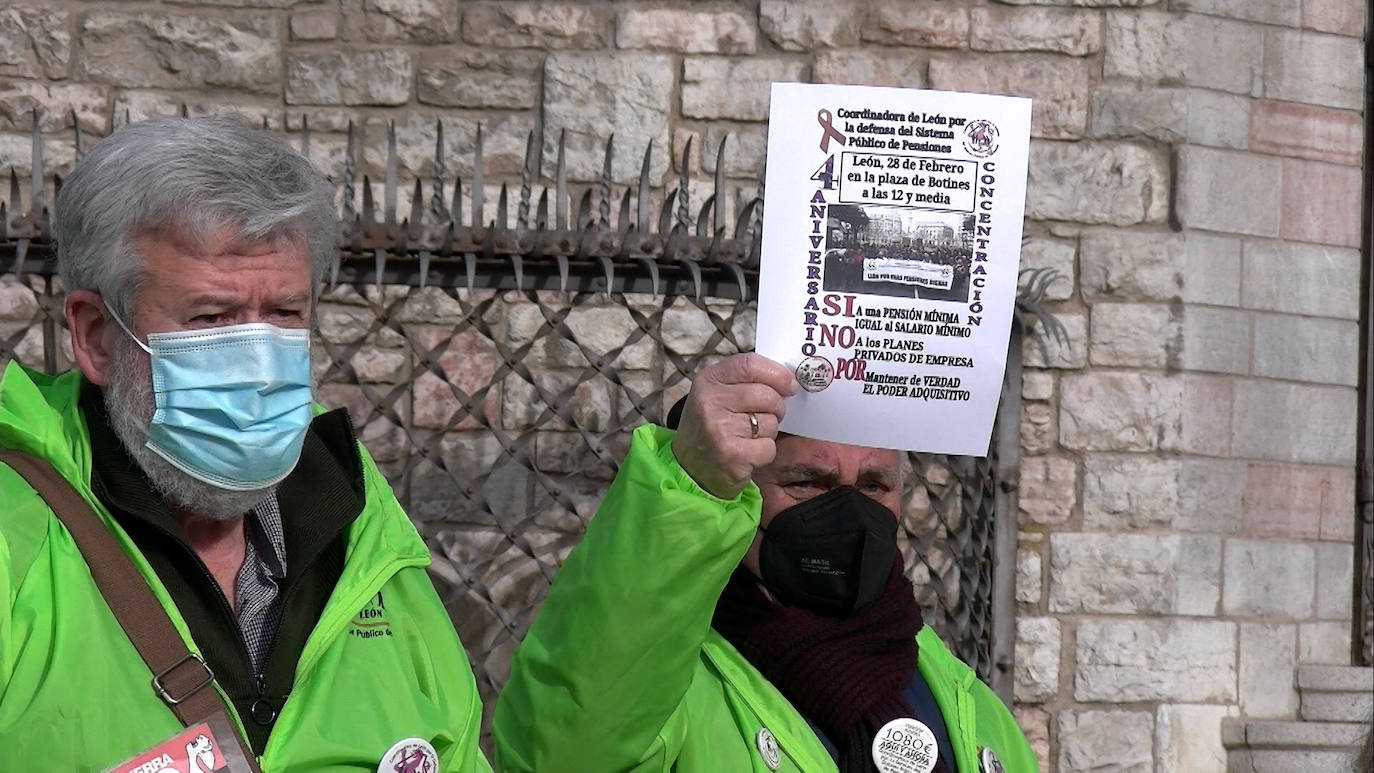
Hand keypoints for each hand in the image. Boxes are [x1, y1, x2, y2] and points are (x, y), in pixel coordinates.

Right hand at [670, 353, 797, 498]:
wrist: (688, 469)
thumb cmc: (711, 426)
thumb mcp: (717, 394)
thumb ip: (746, 381)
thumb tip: (788, 379)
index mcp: (709, 380)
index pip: (750, 364)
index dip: (777, 373)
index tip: (789, 384)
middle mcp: (710, 402)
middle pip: (767, 395)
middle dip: (777, 407)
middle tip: (765, 416)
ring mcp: (719, 429)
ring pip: (771, 422)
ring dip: (768, 432)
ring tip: (748, 437)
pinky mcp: (732, 455)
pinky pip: (769, 447)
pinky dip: (765, 453)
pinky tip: (748, 453)